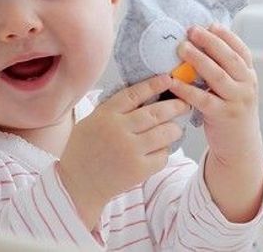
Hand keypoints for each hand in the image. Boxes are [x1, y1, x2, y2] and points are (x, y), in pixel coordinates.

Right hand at [58, 74, 189, 227]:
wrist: (77, 185)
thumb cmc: (85, 149)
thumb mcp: (92, 121)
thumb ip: (114, 109)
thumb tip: (143, 94)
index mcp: (106, 115)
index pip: (135, 94)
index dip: (154, 85)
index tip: (168, 78)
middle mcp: (119, 130)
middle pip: (155, 113)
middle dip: (175, 106)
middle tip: (185, 103)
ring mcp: (129, 150)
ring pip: (164, 133)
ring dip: (174, 129)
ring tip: (176, 128)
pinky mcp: (138, 170)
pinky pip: (162, 155)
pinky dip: (165, 151)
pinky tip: (161, 150)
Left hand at [168, 23, 262, 165]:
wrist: (240, 146)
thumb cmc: (230, 110)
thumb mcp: (234, 88)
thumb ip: (223, 69)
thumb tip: (200, 42)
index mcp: (249, 75)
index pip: (241, 50)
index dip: (227, 36)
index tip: (210, 24)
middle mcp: (247, 85)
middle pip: (230, 59)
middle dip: (210, 42)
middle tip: (191, 30)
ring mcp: (237, 101)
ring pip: (218, 76)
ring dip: (199, 60)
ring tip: (182, 48)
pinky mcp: (224, 116)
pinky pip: (203, 99)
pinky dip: (187, 89)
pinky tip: (174, 81)